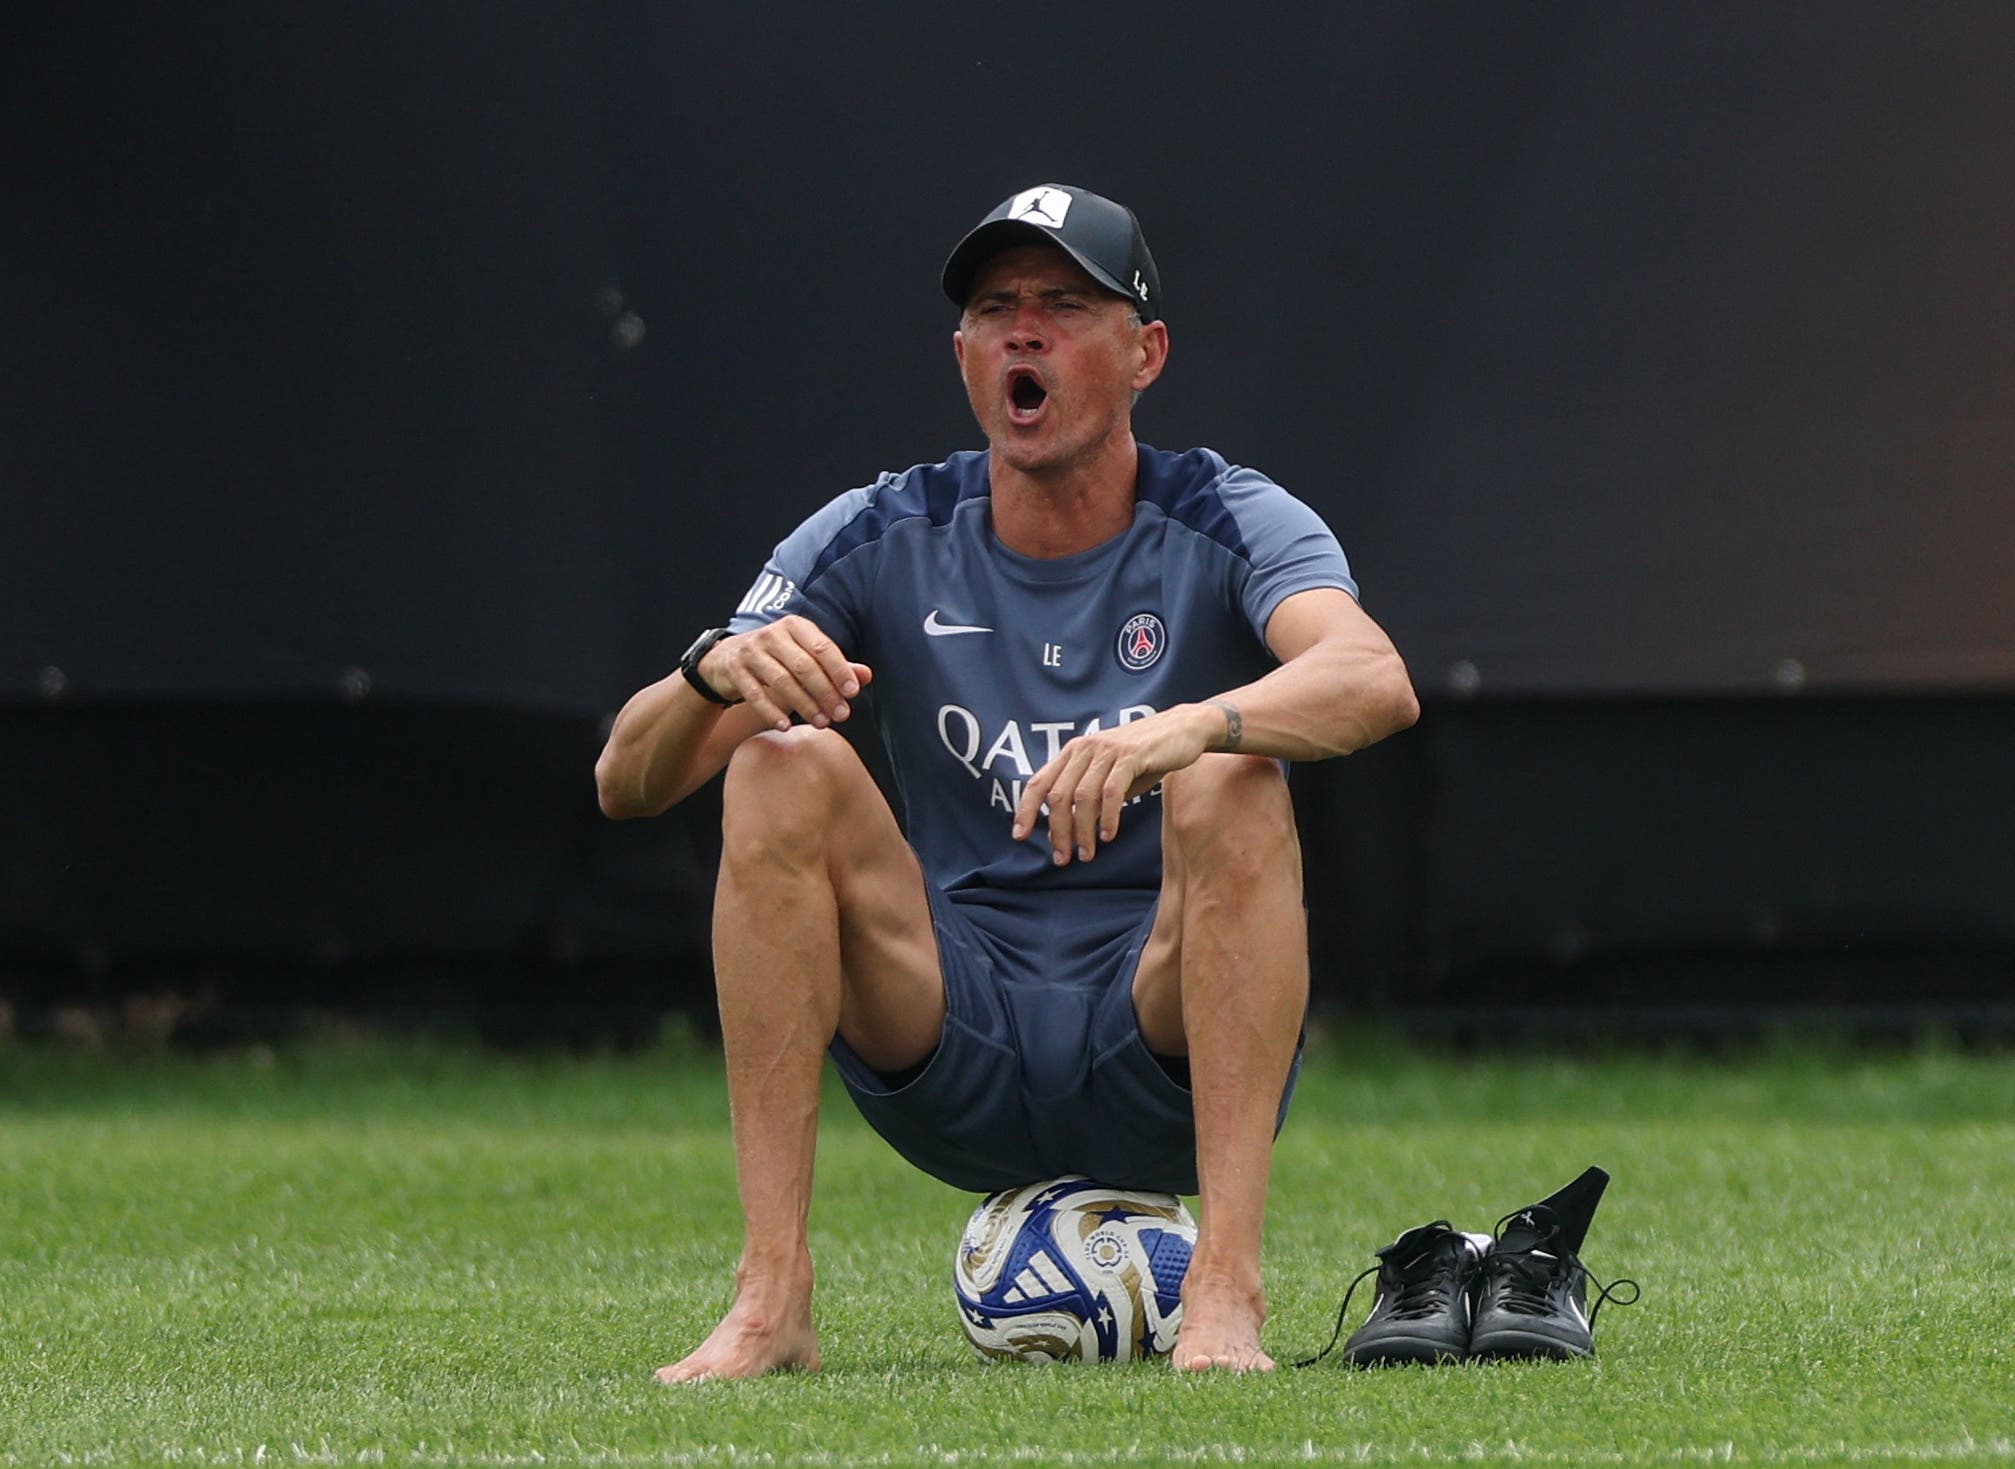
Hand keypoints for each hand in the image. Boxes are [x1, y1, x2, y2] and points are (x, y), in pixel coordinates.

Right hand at [701, 616, 871, 731]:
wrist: (726, 658)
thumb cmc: (776, 657)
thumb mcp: (804, 654)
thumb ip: (834, 665)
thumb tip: (866, 676)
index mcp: (795, 626)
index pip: (823, 647)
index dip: (840, 671)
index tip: (853, 693)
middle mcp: (772, 634)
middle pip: (804, 666)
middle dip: (826, 693)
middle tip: (842, 715)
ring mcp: (750, 651)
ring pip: (782, 681)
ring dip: (805, 705)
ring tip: (822, 723)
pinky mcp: (734, 670)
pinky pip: (755, 694)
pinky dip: (771, 711)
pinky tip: (785, 725)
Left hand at [1011, 704, 1218, 864]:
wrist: (1182, 730)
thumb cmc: (1143, 757)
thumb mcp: (1109, 775)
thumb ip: (1087, 796)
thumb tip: (1065, 829)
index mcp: (1074, 752)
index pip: (1039, 782)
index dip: (1025, 810)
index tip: (1020, 836)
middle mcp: (1085, 749)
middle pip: (1058, 796)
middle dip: (1058, 832)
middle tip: (1063, 858)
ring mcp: (1107, 751)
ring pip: (1083, 797)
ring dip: (1083, 831)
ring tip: (1087, 854)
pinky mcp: (1131, 756)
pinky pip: (1111, 792)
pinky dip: (1107, 817)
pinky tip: (1109, 835)